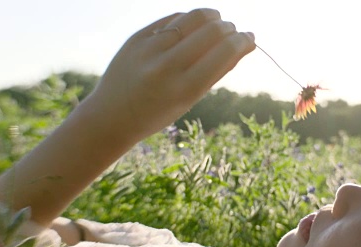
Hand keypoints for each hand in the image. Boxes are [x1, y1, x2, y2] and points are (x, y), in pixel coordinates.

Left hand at [84, 8, 254, 140]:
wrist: (111, 116)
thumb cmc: (157, 112)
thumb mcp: (189, 100)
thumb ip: (216, 72)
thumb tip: (245, 44)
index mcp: (183, 89)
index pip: (224, 53)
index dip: (242, 41)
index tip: (249, 38)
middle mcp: (166, 67)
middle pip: (211, 30)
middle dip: (229, 27)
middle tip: (234, 32)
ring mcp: (149, 49)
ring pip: (192, 17)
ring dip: (211, 16)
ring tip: (217, 22)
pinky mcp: (136, 37)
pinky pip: (172, 19)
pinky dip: (188, 20)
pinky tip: (193, 26)